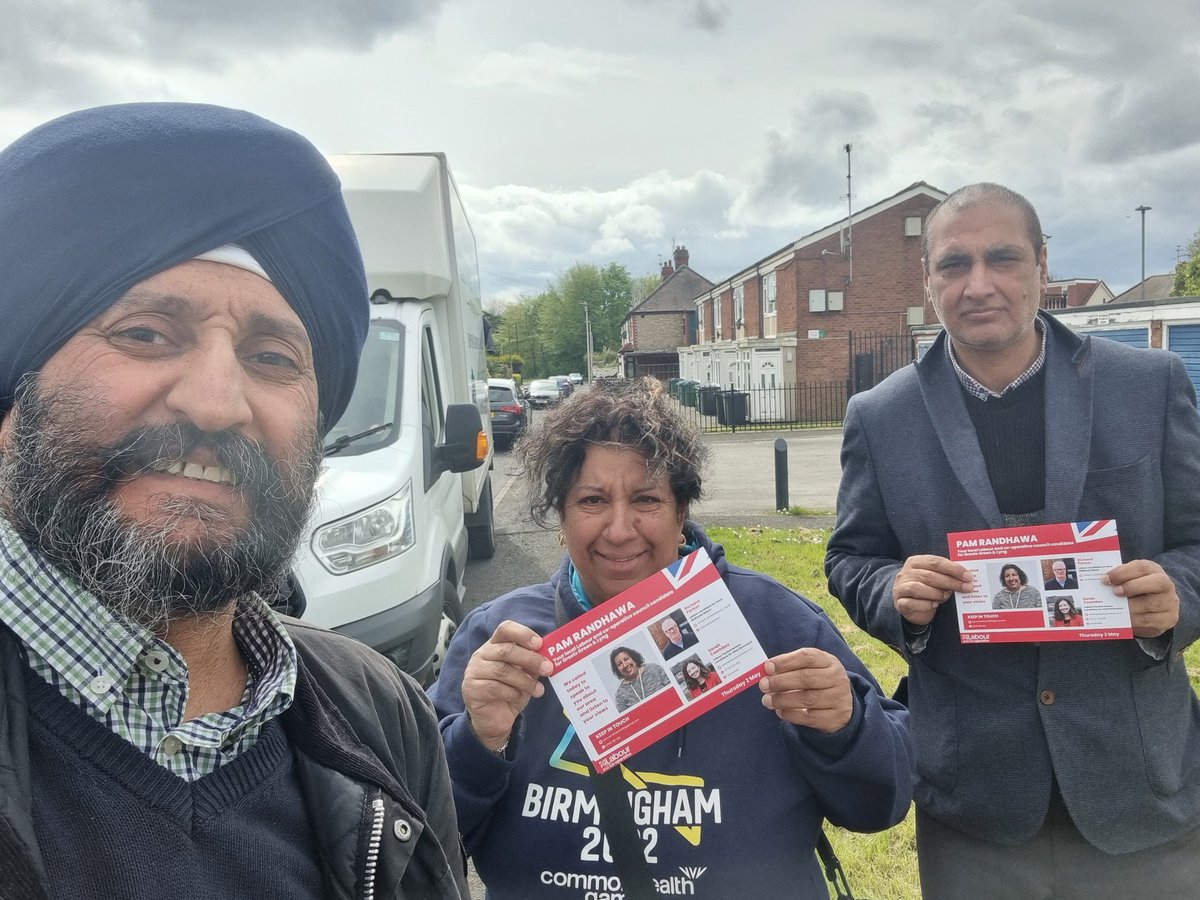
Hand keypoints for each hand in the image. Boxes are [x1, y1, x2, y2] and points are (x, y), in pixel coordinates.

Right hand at [461, 620, 552, 750]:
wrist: (494, 720)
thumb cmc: (510, 692)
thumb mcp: (524, 675)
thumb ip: (532, 663)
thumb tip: (550, 655)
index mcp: (495, 645)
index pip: (505, 629)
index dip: (522, 633)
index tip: (540, 643)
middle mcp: (482, 654)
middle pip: (506, 650)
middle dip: (530, 659)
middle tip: (548, 668)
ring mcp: (474, 671)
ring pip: (502, 670)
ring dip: (525, 680)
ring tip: (539, 690)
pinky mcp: (471, 689)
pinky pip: (494, 687)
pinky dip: (512, 692)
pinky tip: (520, 697)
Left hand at [759, 648, 852, 733]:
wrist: (843, 706)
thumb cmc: (819, 682)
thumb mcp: (812, 669)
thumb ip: (791, 668)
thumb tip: (767, 671)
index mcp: (829, 661)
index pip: (807, 657)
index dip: (785, 662)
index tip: (767, 667)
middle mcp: (837, 678)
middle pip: (806, 678)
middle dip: (781, 681)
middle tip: (764, 685)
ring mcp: (838, 698)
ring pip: (807, 699)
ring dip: (782, 699)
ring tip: (767, 700)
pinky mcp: (835, 718)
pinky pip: (809, 717)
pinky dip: (791, 715)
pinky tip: (779, 711)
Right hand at [892, 555, 973, 625]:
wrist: (909, 604)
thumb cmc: (926, 587)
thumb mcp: (935, 578)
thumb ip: (946, 575)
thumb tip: (966, 578)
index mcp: (915, 562)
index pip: (935, 562)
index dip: (953, 568)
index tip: (968, 576)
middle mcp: (905, 573)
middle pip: (929, 575)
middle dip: (950, 582)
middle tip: (966, 588)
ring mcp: (900, 588)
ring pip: (917, 588)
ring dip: (936, 593)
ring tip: (946, 596)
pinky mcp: (899, 602)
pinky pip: (911, 603)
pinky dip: (925, 604)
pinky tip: (934, 605)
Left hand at [1103, 560, 1179, 637]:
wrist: (1156, 608)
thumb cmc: (1136, 589)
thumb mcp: (1129, 580)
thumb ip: (1118, 579)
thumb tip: (1101, 582)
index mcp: (1153, 570)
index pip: (1142, 567)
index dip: (1123, 572)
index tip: (1106, 579)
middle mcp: (1166, 584)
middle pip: (1156, 582)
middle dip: (1132, 587)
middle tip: (1114, 592)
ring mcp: (1170, 602)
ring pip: (1150, 604)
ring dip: (1129, 606)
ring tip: (1115, 608)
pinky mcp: (1169, 619)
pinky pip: (1149, 620)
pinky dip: (1133, 620)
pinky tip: (1123, 619)